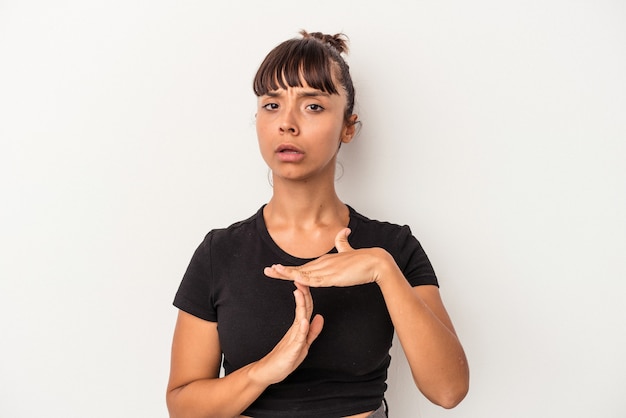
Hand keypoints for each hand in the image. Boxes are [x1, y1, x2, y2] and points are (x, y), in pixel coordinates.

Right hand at [252, 283, 323, 384]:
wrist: (268, 372)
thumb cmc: (285, 359)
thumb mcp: (303, 344)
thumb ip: (312, 332)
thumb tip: (319, 317)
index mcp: (299, 327)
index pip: (306, 307)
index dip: (308, 294)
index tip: (307, 280)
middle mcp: (295, 330)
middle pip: (302, 308)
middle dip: (303, 293)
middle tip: (300, 277)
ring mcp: (293, 339)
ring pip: (299, 319)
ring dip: (300, 305)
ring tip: (300, 291)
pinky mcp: (291, 349)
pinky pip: (298, 338)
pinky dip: (302, 329)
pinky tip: (304, 320)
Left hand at [264, 228, 393, 286]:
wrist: (376, 262)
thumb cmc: (364, 259)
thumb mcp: (348, 251)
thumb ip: (343, 243)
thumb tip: (343, 231)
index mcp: (325, 260)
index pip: (303, 266)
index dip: (289, 268)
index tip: (276, 269)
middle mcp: (323, 263)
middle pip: (298, 269)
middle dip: (282, 270)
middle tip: (266, 270)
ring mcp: (327, 270)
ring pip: (303, 273)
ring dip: (287, 273)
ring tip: (273, 271)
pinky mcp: (332, 277)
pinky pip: (314, 279)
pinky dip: (302, 279)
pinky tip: (293, 279)